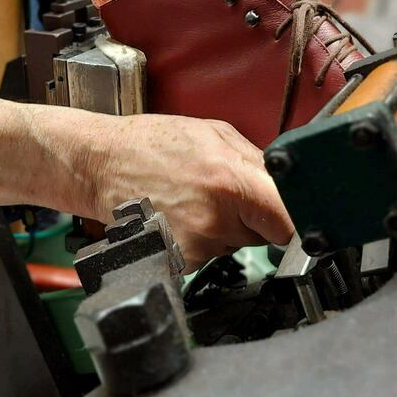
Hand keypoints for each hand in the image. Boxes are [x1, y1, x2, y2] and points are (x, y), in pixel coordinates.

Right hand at [93, 113, 293, 271]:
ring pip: (236, 244)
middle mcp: (215, 220)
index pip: (289, 221)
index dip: (295, 218)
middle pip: (264, 234)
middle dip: (254, 215)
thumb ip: (257, 162)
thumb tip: (289, 185)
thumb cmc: (151, 145)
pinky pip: (211, 253)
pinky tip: (182, 215)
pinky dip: (202, 239)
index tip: (295, 216)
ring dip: (226, 227)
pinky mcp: (180, 262)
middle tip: (222, 192)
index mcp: (231, 182)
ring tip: (194, 199)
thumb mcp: (216, 134)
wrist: (101, 165)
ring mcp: (196, 246)